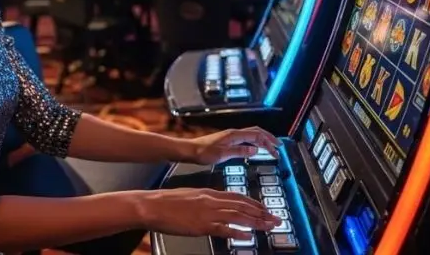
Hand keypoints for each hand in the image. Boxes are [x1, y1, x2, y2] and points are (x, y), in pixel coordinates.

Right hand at [140, 188, 279, 238]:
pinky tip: (247, 236)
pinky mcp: (202, 225)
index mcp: (209, 193)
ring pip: (238, 216)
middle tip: (276, 218)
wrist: (153, 204)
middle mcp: (212, 200)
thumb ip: (205, 200)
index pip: (237, 196)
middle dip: (262, 212)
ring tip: (270, 226)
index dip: (254, 202)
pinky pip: (224, 229)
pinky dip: (237, 232)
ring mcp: (208, 213)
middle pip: (243, 205)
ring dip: (256, 221)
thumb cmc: (167, 201)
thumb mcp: (190, 195)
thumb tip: (216, 206)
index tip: (265, 208)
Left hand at [188, 127, 280, 164]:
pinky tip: (254, 148)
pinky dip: (254, 142)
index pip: (256, 135)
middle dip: (268, 138)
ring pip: (250, 134)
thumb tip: (255, 149)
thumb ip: (240, 151)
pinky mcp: (226, 140)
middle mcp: (233, 133)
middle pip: (255, 132)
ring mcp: (230, 136)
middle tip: (278, 147)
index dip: (268, 142)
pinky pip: (245, 138)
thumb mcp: (223, 155)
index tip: (277, 151)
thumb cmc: (203, 153)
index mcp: (234, 135)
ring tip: (270, 147)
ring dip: (262, 139)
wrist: (190, 151)